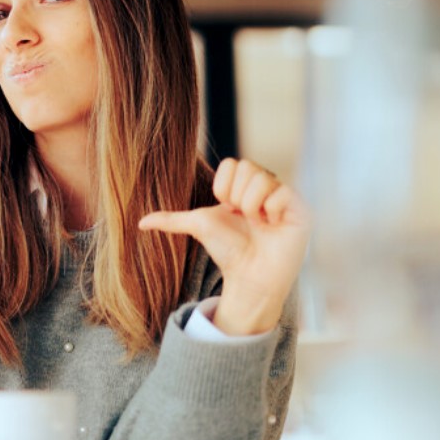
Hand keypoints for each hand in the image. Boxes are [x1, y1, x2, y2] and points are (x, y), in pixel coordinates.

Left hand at [138, 158, 310, 335]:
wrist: (249, 275)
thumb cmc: (228, 250)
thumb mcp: (198, 227)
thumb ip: (172, 220)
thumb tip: (140, 222)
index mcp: (245, 185)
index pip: (233, 163)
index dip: (224, 188)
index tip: (227, 209)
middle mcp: (267, 186)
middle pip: (248, 167)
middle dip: (237, 197)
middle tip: (244, 218)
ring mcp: (285, 196)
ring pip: (262, 179)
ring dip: (252, 206)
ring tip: (259, 223)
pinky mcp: (300, 208)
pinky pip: (282, 193)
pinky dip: (271, 211)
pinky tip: (274, 225)